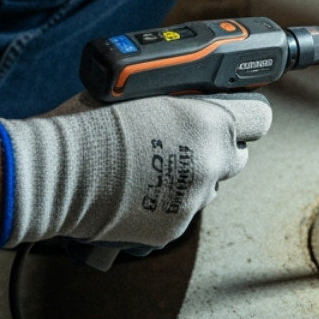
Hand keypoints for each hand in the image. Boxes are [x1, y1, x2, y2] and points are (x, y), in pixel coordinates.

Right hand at [0, 91, 271, 249]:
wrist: (58, 173)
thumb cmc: (91, 123)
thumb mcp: (144, 90)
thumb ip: (179, 96)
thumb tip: (191, 95)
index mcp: (210, 122)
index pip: (260, 117)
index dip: (244, 114)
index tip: (233, 113)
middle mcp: (211, 163)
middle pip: (237, 157)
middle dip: (218, 149)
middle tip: (187, 140)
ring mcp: (194, 200)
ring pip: (209, 187)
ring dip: (193, 177)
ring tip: (152, 166)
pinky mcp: (173, 228)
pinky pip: (181, 211)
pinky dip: (167, 203)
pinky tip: (137, 191)